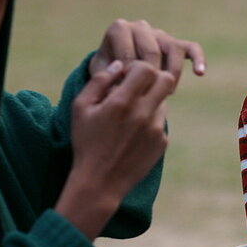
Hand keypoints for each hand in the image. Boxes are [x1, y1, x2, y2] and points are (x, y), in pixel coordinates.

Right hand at [55, 59, 176, 238]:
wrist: (99, 182)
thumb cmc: (86, 142)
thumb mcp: (80, 108)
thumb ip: (99, 81)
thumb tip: (119, 64)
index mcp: (121, 102)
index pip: (146, 68)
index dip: (138, 68)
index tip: (126, 77)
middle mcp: (143, 114)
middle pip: (166, 80)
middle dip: (154, 78)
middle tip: (139, 87)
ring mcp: (156, 129)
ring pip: (164, 101)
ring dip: (151, 101)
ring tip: (131, 114)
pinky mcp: (162, 142)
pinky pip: (161, 122)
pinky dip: (150, 122)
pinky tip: (134, 133)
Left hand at [89, 19, 204, 90]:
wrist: (117, 71)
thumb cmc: (107, 74)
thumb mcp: (101, 76)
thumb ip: (109, 80)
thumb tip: (122, 87)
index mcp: (119, 29)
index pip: (129, 52)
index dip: (130, 76)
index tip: (129, 94)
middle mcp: (140, 26)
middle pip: (152, 50)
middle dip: (152, 76)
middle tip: (149, 96)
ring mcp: (160, 34)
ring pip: (174, 48)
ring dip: (172, 72)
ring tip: (167, 93)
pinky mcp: (177, 43)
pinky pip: (192, 47)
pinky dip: (198, 58)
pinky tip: (200, 73)